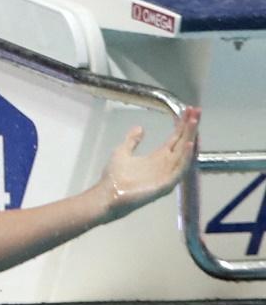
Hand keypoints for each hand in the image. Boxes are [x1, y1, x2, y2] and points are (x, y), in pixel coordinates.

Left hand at [102, 106, 199, 220]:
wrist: (106, 194)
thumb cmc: (114, 177)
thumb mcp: (122, 152)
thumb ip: (132, 140)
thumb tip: (140, 127)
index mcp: (158, 158)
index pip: (175, 138)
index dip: (182, 125)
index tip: (188, 110)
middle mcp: (166, 165)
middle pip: (182, 143)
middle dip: (190, 128)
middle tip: (197, 111)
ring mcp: (167, 175)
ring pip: (183, 153)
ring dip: (190, 137)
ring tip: (195, 122)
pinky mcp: (166, 185)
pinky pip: (179, 170)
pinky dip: (185, 157)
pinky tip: (189, 144)